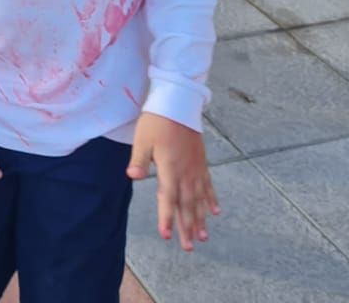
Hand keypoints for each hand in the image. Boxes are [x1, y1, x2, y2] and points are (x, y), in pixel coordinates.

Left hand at [128, 113, 218, 251]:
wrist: (178, 102)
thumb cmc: (157, 120)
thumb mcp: (142, 138)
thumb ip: (139, 159)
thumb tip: (132, 176)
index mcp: (170, 167)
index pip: (168, 197)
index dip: (167, 217)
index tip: (166, 235)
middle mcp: (185, 171)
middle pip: (186, 204)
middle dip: (187, 226)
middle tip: (190, 247)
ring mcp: (196, 168)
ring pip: (199, 198)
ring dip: (201, 218)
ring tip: (204, 237)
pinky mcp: (201, 162)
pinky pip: (208, 184)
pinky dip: (212, 199)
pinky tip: (216, 212)